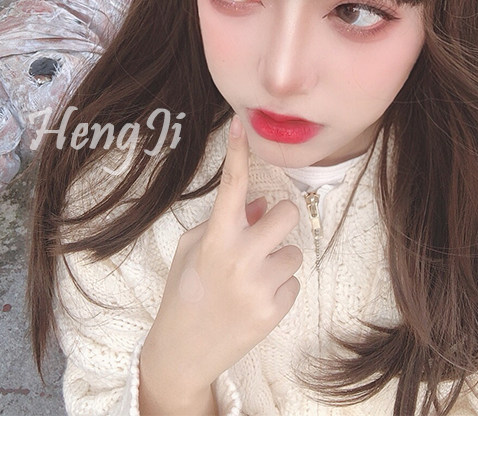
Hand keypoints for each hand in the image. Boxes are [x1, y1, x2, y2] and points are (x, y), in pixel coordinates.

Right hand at [139, 116, 301, 413]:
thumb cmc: (184, 292)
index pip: (232, 186)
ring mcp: (260, 287)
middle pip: (287, 213)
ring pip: (294, 251)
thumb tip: (260, 203)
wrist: (183, 352)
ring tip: (252, 278)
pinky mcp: (275, 311)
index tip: (241, 125)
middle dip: (278, 220)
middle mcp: (240, 259)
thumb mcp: (193, 250)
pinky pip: (294, 281)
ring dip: (278, 259)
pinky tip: (255, 299)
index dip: (237, 153)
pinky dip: (279, 286)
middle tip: (260, 235)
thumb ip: (225, 222)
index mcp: (214, 239)